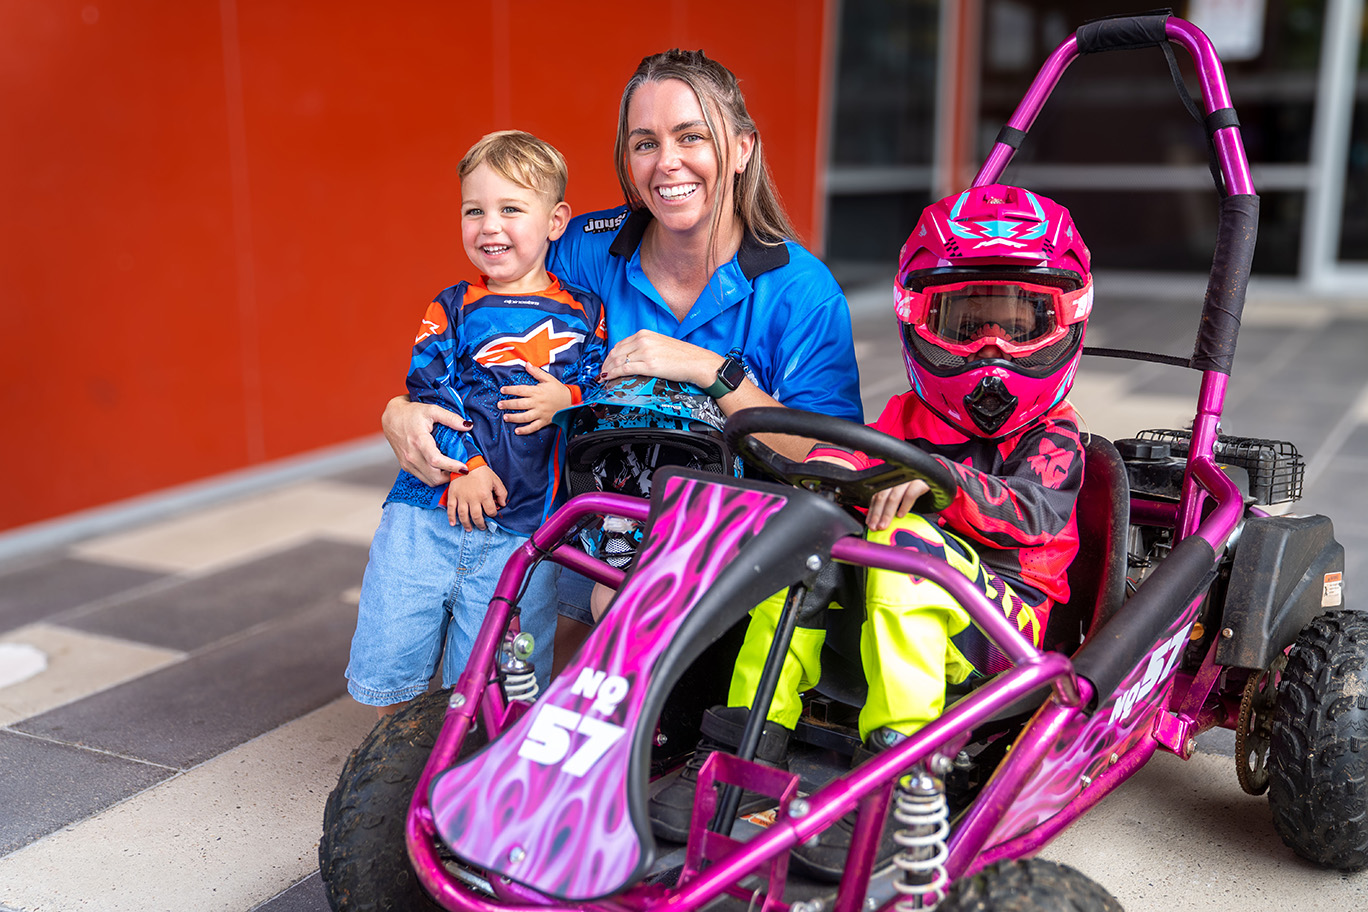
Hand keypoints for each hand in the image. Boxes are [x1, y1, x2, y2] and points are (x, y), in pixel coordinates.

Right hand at [381, 396, 470, 485]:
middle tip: (461, 469)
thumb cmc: (412, 413)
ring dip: (443, 478)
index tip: (465, 468)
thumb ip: (450, 418)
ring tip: (453, 469)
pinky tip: (442, 468)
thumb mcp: (432, 410)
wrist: (391, 418)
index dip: (452, 467)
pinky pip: (423, 478)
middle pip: (434, 477)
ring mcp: (407, 463)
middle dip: (450, 476)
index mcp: (419, 441)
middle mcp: (411, 455)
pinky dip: (434, 477)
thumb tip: (468, 425)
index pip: (436, 461)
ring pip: (429, 481)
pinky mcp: (405, 466)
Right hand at [445, 465, 506, 530]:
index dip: (492, 514)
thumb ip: (502, 493)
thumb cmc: (482, 471)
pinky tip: (453, 524)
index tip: (491, 513)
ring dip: (467, 524)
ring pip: (464, 515)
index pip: (490, 511)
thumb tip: (502, 504)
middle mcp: (473, 498)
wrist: (467, 461)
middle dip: (480, 524)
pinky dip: (451, 517)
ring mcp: (461, 498)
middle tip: (482, 527)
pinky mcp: (453, 495)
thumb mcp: (496, 480)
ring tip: (469, 529)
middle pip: (477, 517)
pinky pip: (451, 509)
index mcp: (484, 495)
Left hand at [499, 364, 571, 434]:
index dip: (510, 390)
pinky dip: (525, 430)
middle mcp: (537, 403)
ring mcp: (540, 413)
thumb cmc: (558, 389)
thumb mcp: (548, 378)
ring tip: (505, 417)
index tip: (502, 390)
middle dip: (508, 404)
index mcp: (537, 392)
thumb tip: (526, 364)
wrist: (571, 401)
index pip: (521, 390)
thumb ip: (536, 372)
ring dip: (514, 418)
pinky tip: (517, 431)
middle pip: (520, 404)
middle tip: (499, 405)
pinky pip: (533, 427)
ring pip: (525, 417)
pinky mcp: (544, 421)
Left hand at [600, 331, 721, 387]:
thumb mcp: (660, 345)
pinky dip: (613, 375)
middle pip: (616, 352)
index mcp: (645, 334)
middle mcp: (643, 340)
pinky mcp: (649, 365)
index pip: (620, 344)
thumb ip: (645, 347)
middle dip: (606, 364)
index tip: (607, 364)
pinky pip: (625, 370)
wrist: (697, 363)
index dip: (610, 356)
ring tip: (604, 378)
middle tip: (602, 373)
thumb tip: (632, 358)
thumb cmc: (683, 356)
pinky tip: (609, 379)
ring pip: (618, 361)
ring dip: (607, 370)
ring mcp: (645, 352)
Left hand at [865, 480, 930, 531]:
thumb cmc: (916, 490)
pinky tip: (901, 515)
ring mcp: (908, 479)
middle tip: (875, 527)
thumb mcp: (901, 495)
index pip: (876, 496)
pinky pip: (910, 494)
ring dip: (887, 513)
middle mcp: (896, 478)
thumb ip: (889, 503)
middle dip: (877, 513)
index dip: (872, 511)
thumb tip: (876, 520)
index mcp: (889, 481)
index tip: (869, 524)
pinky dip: (904, 506)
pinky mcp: (920, 482)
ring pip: (894, 496)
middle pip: (882, 496)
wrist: (937, 479)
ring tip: (884, 525)